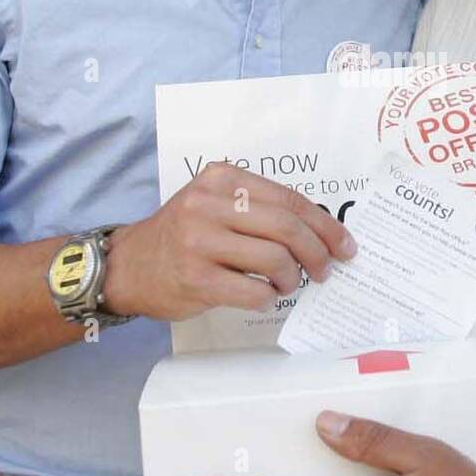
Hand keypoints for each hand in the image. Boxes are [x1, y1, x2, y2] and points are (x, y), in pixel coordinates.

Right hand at [102, 163, 355, 321]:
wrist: (130, 266)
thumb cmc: (184, 236)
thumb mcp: (216, 204)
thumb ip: (260, 208)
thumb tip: (321, 232)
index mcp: (223, 178)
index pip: (290, 199)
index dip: (325, 225)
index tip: (345, 245)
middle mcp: (210, 204)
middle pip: (288, 227)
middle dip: (318, 253)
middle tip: (325, 270)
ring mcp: (200, 241)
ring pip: (275, 259)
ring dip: (292, 278)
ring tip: (287, 284)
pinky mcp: (196, 278)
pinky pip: (254, 290)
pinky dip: (268, 297)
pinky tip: (263, 295)